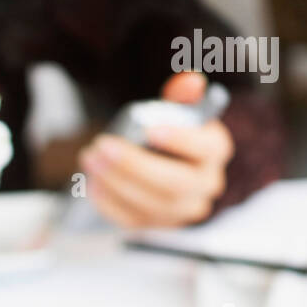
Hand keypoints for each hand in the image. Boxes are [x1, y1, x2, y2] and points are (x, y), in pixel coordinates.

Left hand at [78, 71, 233, 228]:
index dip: (181, 140)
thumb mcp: (175, 108)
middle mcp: (207, 183)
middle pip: (176, 183)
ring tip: (90, 159)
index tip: (150, 130)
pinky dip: (111, 205)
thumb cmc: (167, 129)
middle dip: (135, 165)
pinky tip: (92, 184)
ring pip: (154, 205)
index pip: (207, 148)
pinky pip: (136, 222)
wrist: (160, 159)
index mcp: (215, 149)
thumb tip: (191, 81)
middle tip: (102, 146)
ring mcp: (185, 209)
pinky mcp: (161, 225)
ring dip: (117, 183)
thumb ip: (181, 95)